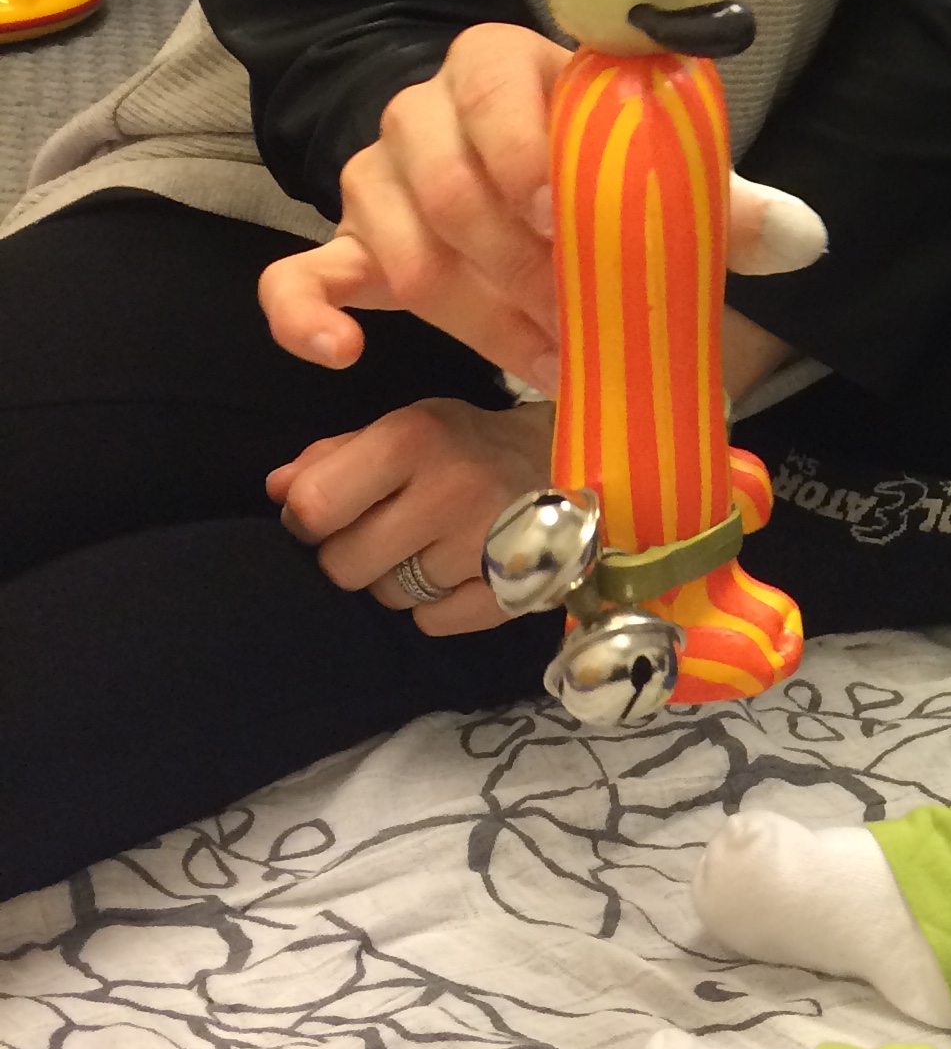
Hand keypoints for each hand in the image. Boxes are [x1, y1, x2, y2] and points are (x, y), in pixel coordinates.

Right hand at [258, 22, 827, 387]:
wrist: (516, 175)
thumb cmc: (596, 168)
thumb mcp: (658, 168)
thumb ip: (723, 198)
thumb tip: (803, 237)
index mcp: (503, 64)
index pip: (494, 87)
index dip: (527, 154)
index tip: (567, 218)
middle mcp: (426, 111)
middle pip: (448, 186)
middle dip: (519, 268)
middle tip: (581, 325)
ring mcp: (375, 178)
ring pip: (396, 244)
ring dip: (473, 317)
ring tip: (546, 359)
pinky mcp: (344, 245)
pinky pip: (295, 278)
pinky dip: (307, 317)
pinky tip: (345, 353)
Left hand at [269, 396, 556, 635]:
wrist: (575, 460)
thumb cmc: (470, 443)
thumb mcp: (407, 426)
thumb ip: (334, 456)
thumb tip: (276, 490)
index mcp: (413, 439)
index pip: (312, 506)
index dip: (306, 518)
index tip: (327, 513)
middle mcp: (450, 491)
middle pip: (343, 566)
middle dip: (350, 554)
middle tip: (382, 533)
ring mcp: (484, 546)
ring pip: (388, 599)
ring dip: (397, 580)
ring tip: (428, 547)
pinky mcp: (513, 591)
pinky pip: (434, 623)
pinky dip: (437, 607)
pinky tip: (458, 572)